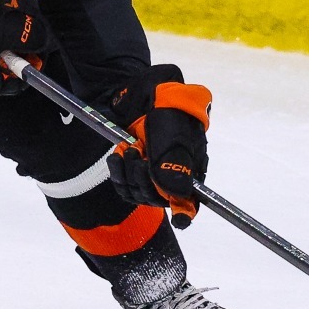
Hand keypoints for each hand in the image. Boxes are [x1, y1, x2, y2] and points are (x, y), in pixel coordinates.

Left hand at [105, 64, 211, 224]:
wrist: (141, 88)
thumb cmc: (166, 106)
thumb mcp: (173, 134)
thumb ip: (175, 165)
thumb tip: (179, 195)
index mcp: (191, 168)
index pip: (191, 199)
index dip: (186, 212)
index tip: (180, 220)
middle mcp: (172, 174)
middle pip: (158, 199)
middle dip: (144, 180)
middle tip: (137, 154)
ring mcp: (151, 172)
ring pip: (138, 194)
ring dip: (128, 174)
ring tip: (128, 148)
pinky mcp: (133, 167)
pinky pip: (123, 185)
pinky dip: (117, 172)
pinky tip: (116, 155)